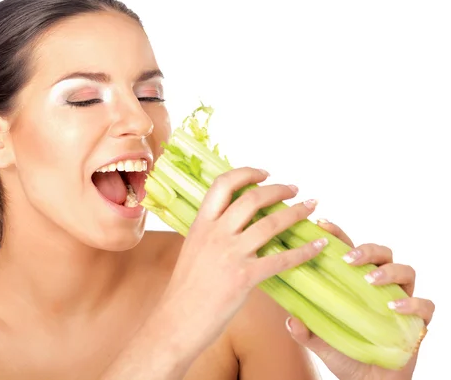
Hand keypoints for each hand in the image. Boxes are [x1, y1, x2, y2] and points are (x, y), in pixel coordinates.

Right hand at [159, 167, 328, 361]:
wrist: (176, 320)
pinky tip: (318, 246)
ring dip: (296, 212)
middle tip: (294, 189)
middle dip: (278, 189)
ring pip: (270, 223)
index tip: (264, 174)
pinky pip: (281, 259)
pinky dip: (303, 251)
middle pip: (252, 199)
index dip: (246, 173)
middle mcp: (215, 234)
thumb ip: (211, 234)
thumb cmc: (185, 290)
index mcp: (201, 224)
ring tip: (311, 206)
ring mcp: (230, 254)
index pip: (223, 185)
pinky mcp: (244, 277)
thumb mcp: (192, 251)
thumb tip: (232, 224)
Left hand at [285, 220, 434, 379]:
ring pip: (406, 270)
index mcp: (354, 281)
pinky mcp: (418, 321)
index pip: (348, 249)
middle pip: (382, 252)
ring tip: (369, 280)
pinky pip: (425, 304)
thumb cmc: (344, 354)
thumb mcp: (319, 341)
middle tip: (349, 258)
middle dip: (367, 249)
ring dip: (388, 271)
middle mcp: (380, 285)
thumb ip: (304, 330)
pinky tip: (394, 306)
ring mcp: (400, 300)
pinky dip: (412, 303)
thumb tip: (290, 320)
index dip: (338, 234)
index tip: (322, 225)